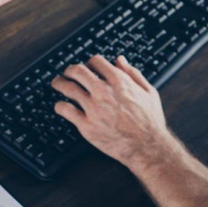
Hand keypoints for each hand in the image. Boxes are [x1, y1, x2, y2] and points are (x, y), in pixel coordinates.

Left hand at [51, 54, 176, 168]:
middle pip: (78, 71)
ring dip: (59, 83)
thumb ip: (133, 73)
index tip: (87, 66)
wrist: (146, 146)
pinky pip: (66, 110)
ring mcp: (93, 108)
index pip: (96, 61)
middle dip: (70, 69)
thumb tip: (120, 60)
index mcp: (119, 81)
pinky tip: (60, 106)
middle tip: (67, 72)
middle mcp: (104, 92)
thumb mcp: (148, 91)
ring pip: (68, 88)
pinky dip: (59, 106)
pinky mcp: (86, 125)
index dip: (89, 62)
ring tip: (57, 83)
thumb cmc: (150, 121)